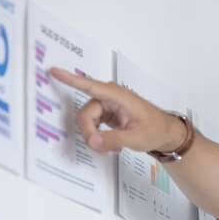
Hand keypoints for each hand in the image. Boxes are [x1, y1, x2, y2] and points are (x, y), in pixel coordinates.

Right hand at [49, 68, 183, 154]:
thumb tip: (91, 141)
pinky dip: (99, 137)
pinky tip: (112, 146)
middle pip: (85, 115)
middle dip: (90, 133)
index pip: (90, 86)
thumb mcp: (136, 138)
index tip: (53, 70)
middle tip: (103, 149)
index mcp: (117, 96)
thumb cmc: (155, 130)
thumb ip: (113, 140)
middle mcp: (109, 98)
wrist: (165, 133)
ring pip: (88, 122)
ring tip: (113, 148)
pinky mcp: (106, 115)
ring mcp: (107, 106)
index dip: (70, 79)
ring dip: (96, 138)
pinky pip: (93, 126)